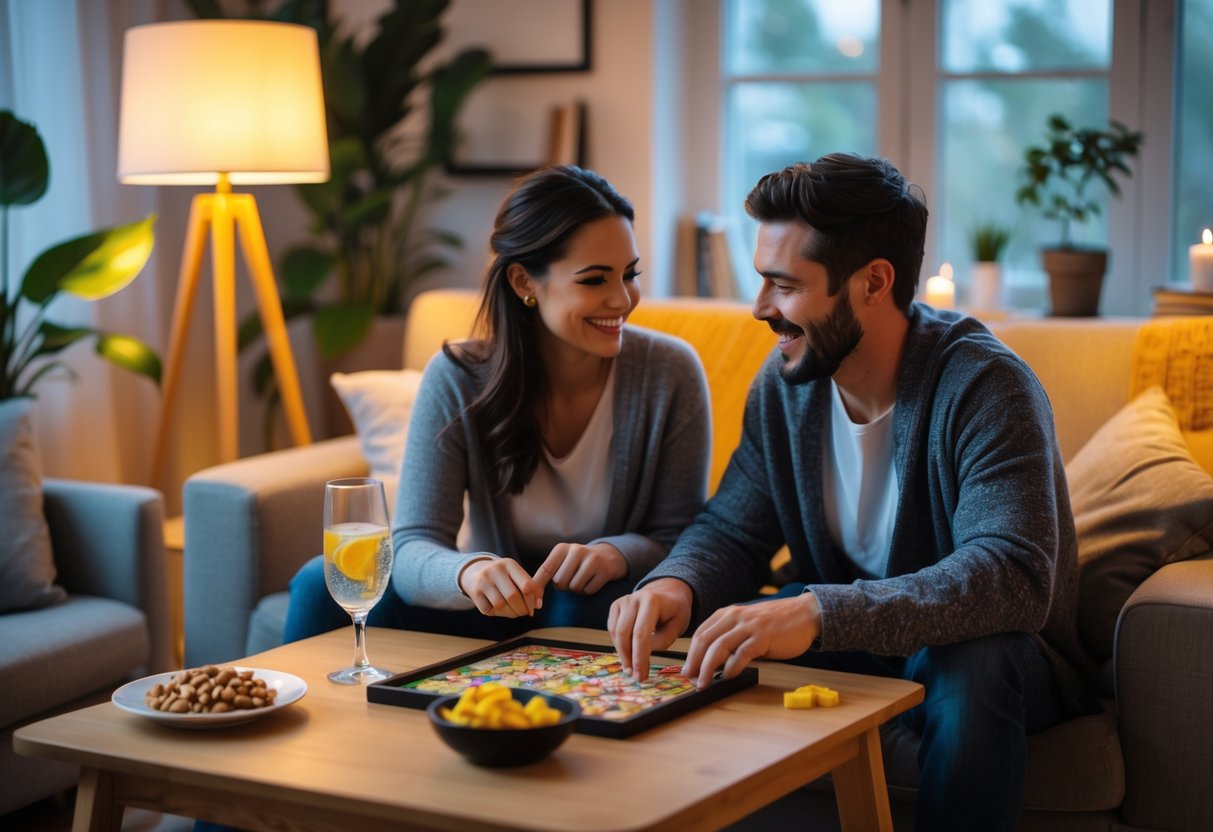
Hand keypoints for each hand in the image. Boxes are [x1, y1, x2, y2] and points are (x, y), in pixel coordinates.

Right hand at [458, 558, 540, 617]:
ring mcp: (483, 580)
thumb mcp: (518, 577)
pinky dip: (497, 614)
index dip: (532, 601)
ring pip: (500, 605)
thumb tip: (538, 606)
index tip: (534, 608)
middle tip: (524, 613)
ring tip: (513, 612)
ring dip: (510, 613)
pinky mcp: (474, 592)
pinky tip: (499, 609)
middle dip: (522, 609)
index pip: (526, 585)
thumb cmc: (505, 578)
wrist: (476, 574)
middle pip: (513, 596)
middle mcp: (495, 569)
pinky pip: (489, 610)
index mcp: (509, 564)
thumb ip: (532, 589)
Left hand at [532, 542, 627, 595]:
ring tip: (583, 580)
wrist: (608, 556)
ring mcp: (592, 559)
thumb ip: (547, 575)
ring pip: (574, 587)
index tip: (536, 603)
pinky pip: (589, 590)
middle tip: (572, 579)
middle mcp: (576, 550)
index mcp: (562, 548)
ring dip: (577, 589)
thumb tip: (534, 598)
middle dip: (564, 587)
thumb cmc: (578, 563)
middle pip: (560, 582)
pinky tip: (593, 581)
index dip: (538, 587)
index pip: (546, 569)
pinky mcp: (604, 569)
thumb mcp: (562, 561)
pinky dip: (589, 590)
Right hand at [607, 578, 693, 680]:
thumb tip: (642, 654)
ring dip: (622, 654)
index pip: (641, 634)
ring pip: (615, 632)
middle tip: (636, 676)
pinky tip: (627, 654)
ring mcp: (623, 600)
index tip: (641, 676)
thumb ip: (662, 640)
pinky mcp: (616, 605)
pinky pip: (612, 628)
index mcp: (652, 601)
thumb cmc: (675, 610)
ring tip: (631, 668)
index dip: (639, 658)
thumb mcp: (678, 625)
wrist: (668, 591)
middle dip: (628, 658)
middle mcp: (634, 598)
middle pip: (624, 633)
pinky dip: (618, 644)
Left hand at [682, 593, 820, 688]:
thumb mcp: (748, 624)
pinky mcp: (763, 637)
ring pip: (720, 646)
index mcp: (728, 613)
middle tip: (689, 679)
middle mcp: (736, 616)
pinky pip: (742, 653)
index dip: (690, 653)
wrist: (806, 613)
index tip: (686, 670)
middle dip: (694, 662)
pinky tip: (727, 676)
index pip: (701, 633)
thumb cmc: (776, 623)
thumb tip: (714, 661)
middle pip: (705, 640)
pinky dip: (732, 666)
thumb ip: (731, 636)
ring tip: (703, 683)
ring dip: (708, 667)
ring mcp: (749, 626)